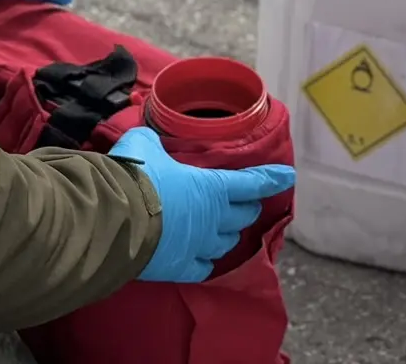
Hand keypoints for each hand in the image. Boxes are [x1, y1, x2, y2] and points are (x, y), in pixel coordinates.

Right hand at [108, 127, 295, 282]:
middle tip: (245, 204)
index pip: (251, 183)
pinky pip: (204, 268)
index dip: (272, 178)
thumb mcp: (143, 145)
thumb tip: (148, 137)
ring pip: (227, 243)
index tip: (289, 176)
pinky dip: (206, 262)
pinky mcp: (181, 268)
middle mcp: (214, 218)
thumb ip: (152, 141)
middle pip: (243, 216)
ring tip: (223, 230)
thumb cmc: (136, 176)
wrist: (116, 217)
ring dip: (228, 235)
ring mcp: (200, 246)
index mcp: (212, 187)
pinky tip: (203, 259)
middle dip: (247, 208)